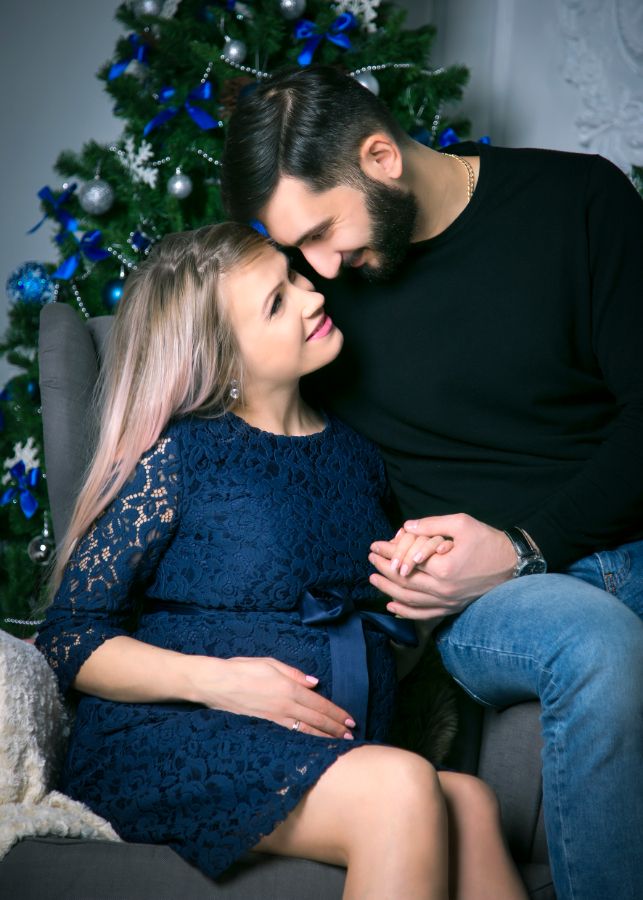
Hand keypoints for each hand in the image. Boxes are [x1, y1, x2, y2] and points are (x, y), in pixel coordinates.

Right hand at [191, 656, 355, 739]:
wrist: (216, 684)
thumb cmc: (242, 669)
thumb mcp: (270, 663)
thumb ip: (294, 674)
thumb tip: (314, 683)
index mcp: (289, 688)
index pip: (319, 704)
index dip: (336, 714)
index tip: (350, 721)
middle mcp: (285, 706)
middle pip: (316, 720)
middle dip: (335, 729)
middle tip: (350, 737)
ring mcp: (275, 719)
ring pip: (305, 732)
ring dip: (324, 738)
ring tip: (337, 745)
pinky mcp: (264, 727)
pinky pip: (289, 737)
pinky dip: (304, 742)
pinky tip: (311, 746)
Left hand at [369, 513, 515, 619]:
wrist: (514, 565)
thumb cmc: (488, 542)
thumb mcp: (462, 524)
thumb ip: (432, 524)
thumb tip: (407, 526)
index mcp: (444, 568)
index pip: (406, 561)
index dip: (388, 552)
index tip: (375, 545)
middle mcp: (443, 590)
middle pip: (404, 582)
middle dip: (383, 569)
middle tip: (371, 558)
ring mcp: (448, 602)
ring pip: (410, 600)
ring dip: (388, 590)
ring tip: (373, 579)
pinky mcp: (453, 608)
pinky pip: (424, 615)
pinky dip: (406, 612)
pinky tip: (392, 606)